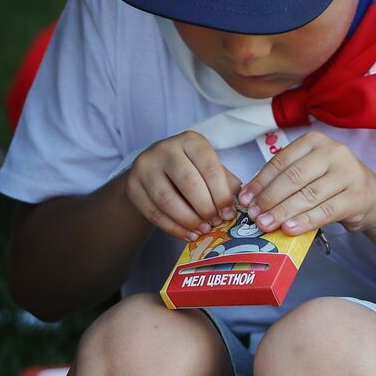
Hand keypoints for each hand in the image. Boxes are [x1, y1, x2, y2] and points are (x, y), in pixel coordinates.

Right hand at [124, 131, 240, 239]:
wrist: (153, 170)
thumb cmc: (191, 168)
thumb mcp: (209, 167)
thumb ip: (226, 182)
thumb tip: (243, 203)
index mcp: (191, 141)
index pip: (209, 167)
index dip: (221, 194)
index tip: (229, 213)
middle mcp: (165, 149)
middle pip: (188, 183)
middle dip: (205, 207)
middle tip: (216, 223)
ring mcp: (145, 167)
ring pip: (167, 200)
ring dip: (189, 220)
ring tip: (203, 230)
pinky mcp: (132, 187)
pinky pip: (153, 213)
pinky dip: (173, 228)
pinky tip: (188, 234)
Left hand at [238, 131, 375, 235]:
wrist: (371, 195)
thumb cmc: (331, 182)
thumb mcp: (310, 171)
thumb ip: (285, 178)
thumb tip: (251, 197)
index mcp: (315, 141)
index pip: (281, 161)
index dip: (260, 182)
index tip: (244, 200)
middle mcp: (334, 152)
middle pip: (294, 177)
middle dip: (269, 198)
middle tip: (253, 216)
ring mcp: (348, 173)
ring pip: (308, 195)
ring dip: (282, 212)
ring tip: (265, 224)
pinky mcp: (356, 197)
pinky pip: (325, 211)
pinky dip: (304, 221)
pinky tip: (289, 229)